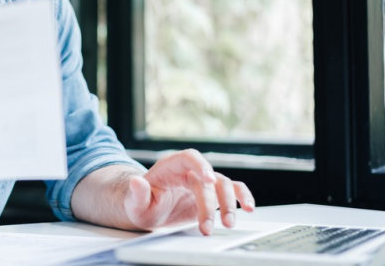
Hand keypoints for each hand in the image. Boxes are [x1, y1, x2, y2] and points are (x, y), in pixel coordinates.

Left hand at [117, 149, 254, 235]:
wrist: (150, 211)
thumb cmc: (142, 204)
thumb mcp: (135, 203)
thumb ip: (137, 193)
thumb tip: (135, 181)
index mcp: (171, 166)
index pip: (189, 158)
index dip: (201, 166)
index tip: (209, 180)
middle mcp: (190, 171)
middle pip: (208, 180)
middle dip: (211, 203)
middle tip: (208, 226)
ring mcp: (204, 182)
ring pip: (224, 186)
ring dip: (229, 204)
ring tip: (228, 223)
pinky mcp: (212, 195)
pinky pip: (233, 191)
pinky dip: (243, 197)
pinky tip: (249, 208)